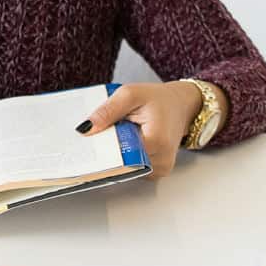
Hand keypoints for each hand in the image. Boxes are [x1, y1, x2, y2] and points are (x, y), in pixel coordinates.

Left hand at [76, 81, 204, 179]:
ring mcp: (160, 169)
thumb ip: (108, 110)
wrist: (180, 106)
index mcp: (155, 142)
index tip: (86, 143)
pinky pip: (134, 168)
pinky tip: (123, 144)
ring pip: (126, 168)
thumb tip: (85, 129)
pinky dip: (125, 158)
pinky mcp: (157, 171)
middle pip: (121, 164)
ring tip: (113, 137)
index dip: (101, 149)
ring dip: (116, 155)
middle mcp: (160, 161)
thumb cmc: (158, 99)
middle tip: (96, 137)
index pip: (118, 155)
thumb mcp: (130, 94)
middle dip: (106, 152)